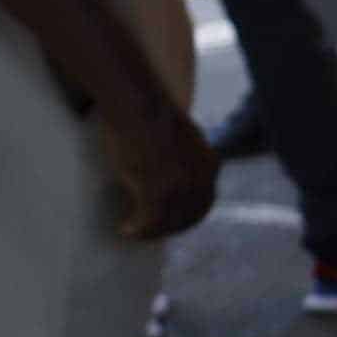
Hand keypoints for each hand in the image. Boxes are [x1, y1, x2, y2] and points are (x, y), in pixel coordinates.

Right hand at [101, 97, 220, 241]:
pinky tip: (125, 229)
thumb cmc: (150, 116)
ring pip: (168, 221)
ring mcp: (180, 186)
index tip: (168, 223)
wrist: (137, 103)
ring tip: (132, 231)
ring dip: (149, 232)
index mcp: (210, 165)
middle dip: (167, 228)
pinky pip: (149, 221)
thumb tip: (172, 173)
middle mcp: (201, 178)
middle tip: (147, 232)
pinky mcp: (157, 189)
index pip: (204, 203)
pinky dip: (138, 229)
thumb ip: (185, 159)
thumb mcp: (180, 139)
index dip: (186, 218)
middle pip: (188, 216)